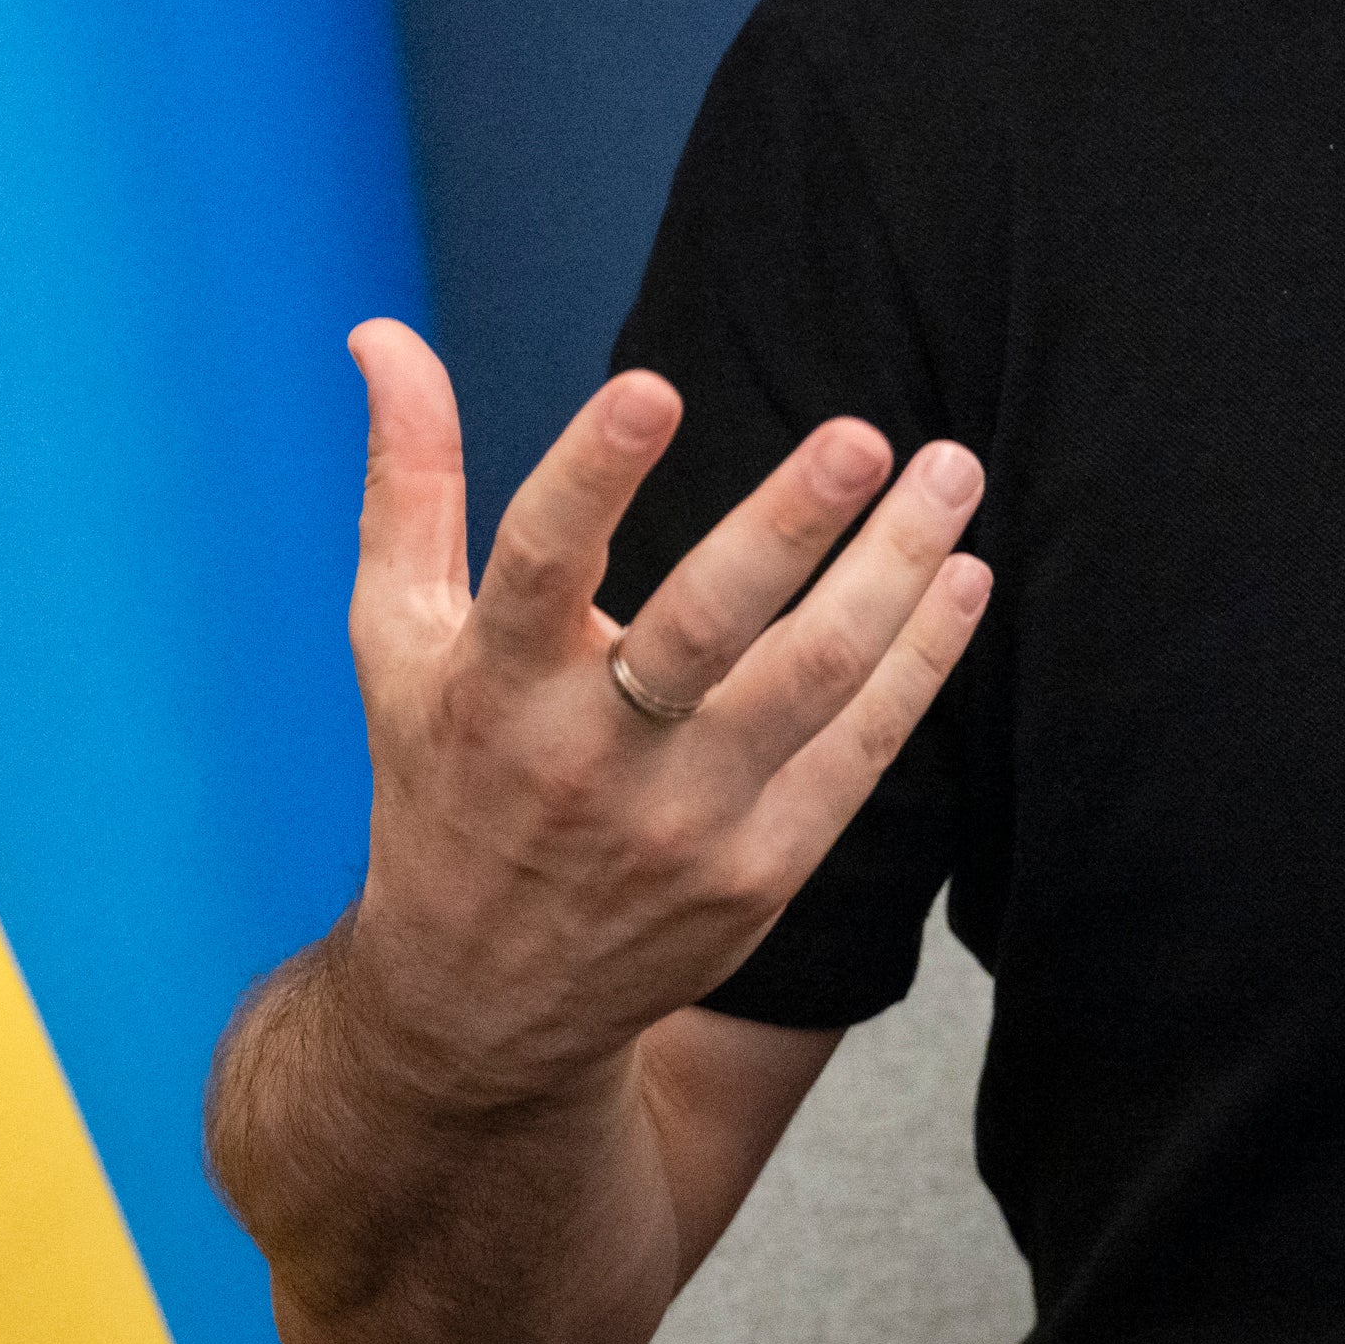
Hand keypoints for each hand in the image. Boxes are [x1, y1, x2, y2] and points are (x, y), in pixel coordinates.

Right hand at [331, 319, 989, 1110]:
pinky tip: (960, 578)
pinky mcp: (760, 873)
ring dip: (895, 577)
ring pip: (811, 686)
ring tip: (953, 476)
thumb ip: (409, 483)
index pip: (538, 566)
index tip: (653, 387)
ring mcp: (682, 824)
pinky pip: (859, 753)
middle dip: (788, 529)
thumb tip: (384, 331)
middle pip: (703, 631)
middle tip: (867, 437)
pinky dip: (920, 663)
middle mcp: (586, 758)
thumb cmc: (441, 785)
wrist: (476, 1011)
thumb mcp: (397, 642)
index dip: (592, 477)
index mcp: (490, 687)